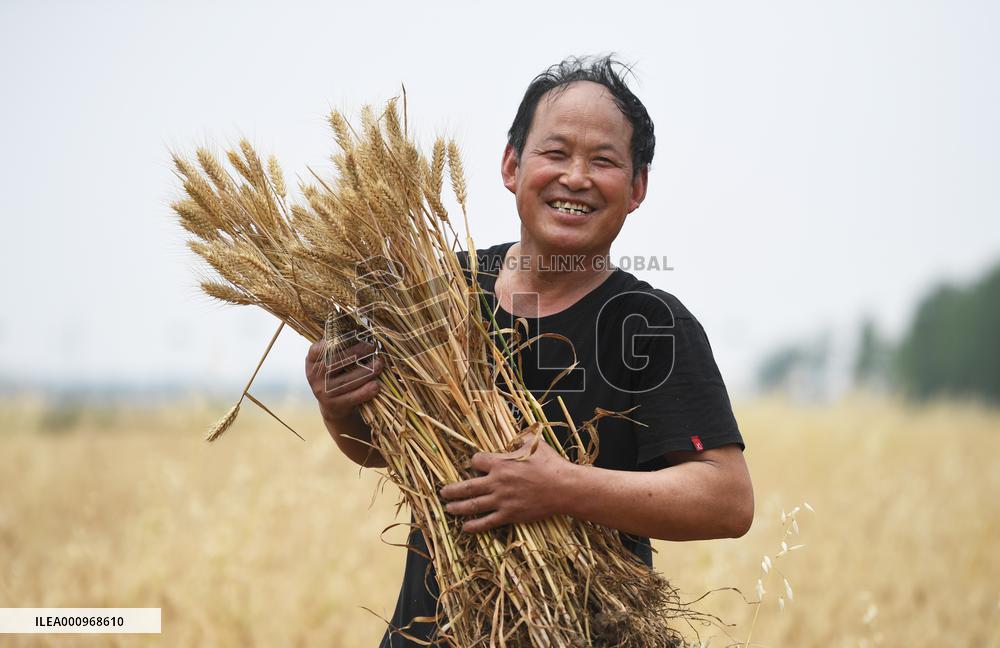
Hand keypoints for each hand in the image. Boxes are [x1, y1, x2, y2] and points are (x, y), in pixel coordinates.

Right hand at [305, 339, 383, 422]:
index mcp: (312, 361)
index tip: (350, 335)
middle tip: (372, 346)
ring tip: (380, 364)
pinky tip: (376, 385)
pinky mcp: (334, 405)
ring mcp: (323, 392)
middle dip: (356, 353)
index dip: (333, 342)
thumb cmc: (337, 374)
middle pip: (336, 363)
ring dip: (366, 372)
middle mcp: (314, 376)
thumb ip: (339, 346)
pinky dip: (365, 392)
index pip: (318, 350)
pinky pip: (351, 397)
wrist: (333, 405)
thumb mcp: (330, 359)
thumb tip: (359, 328)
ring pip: (347, 381)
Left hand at [439, 437, 575, 533]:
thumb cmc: (551, 464)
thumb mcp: (536, 444)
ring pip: (473, 505)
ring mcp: (502, 500)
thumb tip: (516, 438)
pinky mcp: (510, 515)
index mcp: (501, 463)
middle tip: (442, 492)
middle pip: (467, 486)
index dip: (474, 461)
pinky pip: (488, 522)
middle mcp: (497, 482)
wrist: (564, 488)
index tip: (475, 464)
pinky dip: (475, 526)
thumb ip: (521, 440)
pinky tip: (465, 528)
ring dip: (458, 507)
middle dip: (452, 490)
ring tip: (448, 509)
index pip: (476, 461)